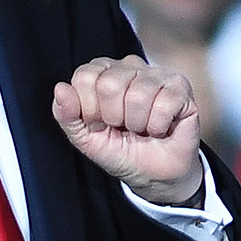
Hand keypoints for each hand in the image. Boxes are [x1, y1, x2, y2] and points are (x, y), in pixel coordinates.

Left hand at [52, 55, 201, 203]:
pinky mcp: (180, 86)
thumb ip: (67, 115)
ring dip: (138, 124)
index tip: (99, 123)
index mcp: (102, 72)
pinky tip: (160, 128)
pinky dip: (158, 126)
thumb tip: (60, 89)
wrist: (155, 175)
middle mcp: (129, 66)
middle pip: (109, 84)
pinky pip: (163, 104)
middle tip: (123, 127)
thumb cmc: (121, 150)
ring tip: (143, 128)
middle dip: (113, 118)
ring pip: (138, 95)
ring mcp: (156, 73)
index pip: (84, 77)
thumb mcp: (85, 139)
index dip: (89, 109)